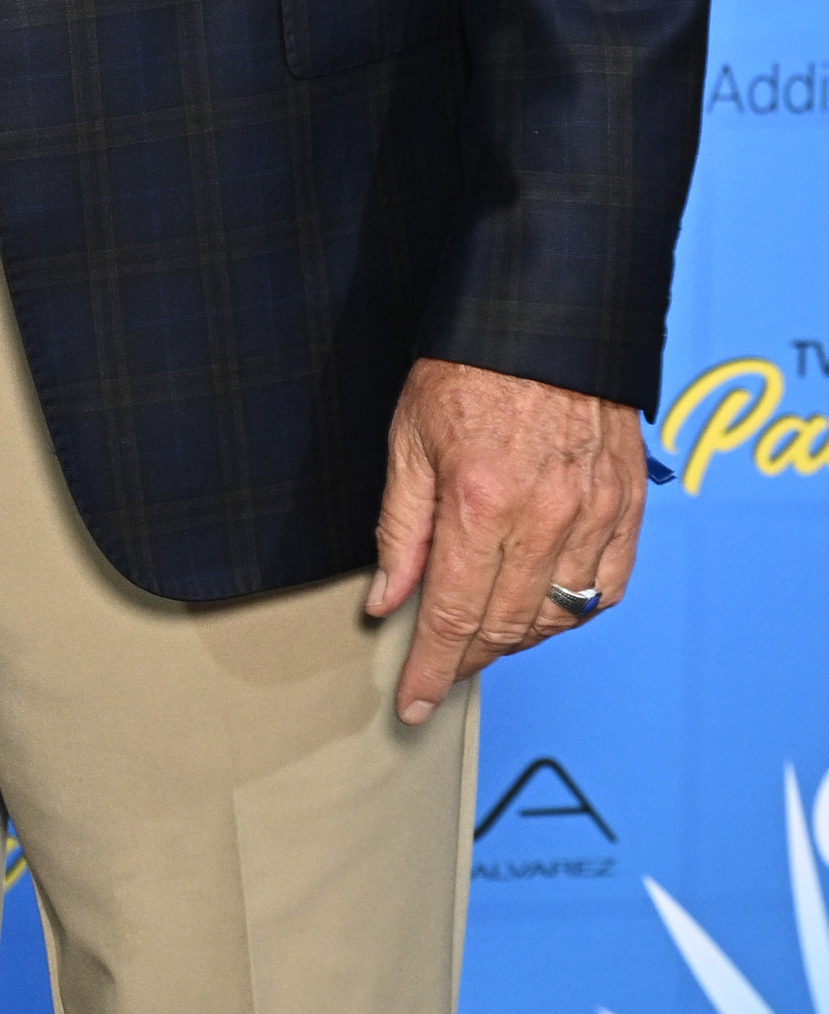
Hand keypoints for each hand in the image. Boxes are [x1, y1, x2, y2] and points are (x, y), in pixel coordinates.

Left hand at [368, 357, 644, 725]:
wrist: (547, 310)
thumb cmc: (469, 365)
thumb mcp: (409, 436)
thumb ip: (400, 527)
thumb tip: (386, 600)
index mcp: (479, 502)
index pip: (451, 616)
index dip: (430, 670)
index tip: (413, 703)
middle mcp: (543, 518)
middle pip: (504, 626)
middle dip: (467, 659)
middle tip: (442, 670)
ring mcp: (593, 514)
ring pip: (558, 617)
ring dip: (517, 638)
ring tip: (486, 635)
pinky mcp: (627, 504)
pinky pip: (608, 588)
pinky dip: (576, 612)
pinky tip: (546, 608)